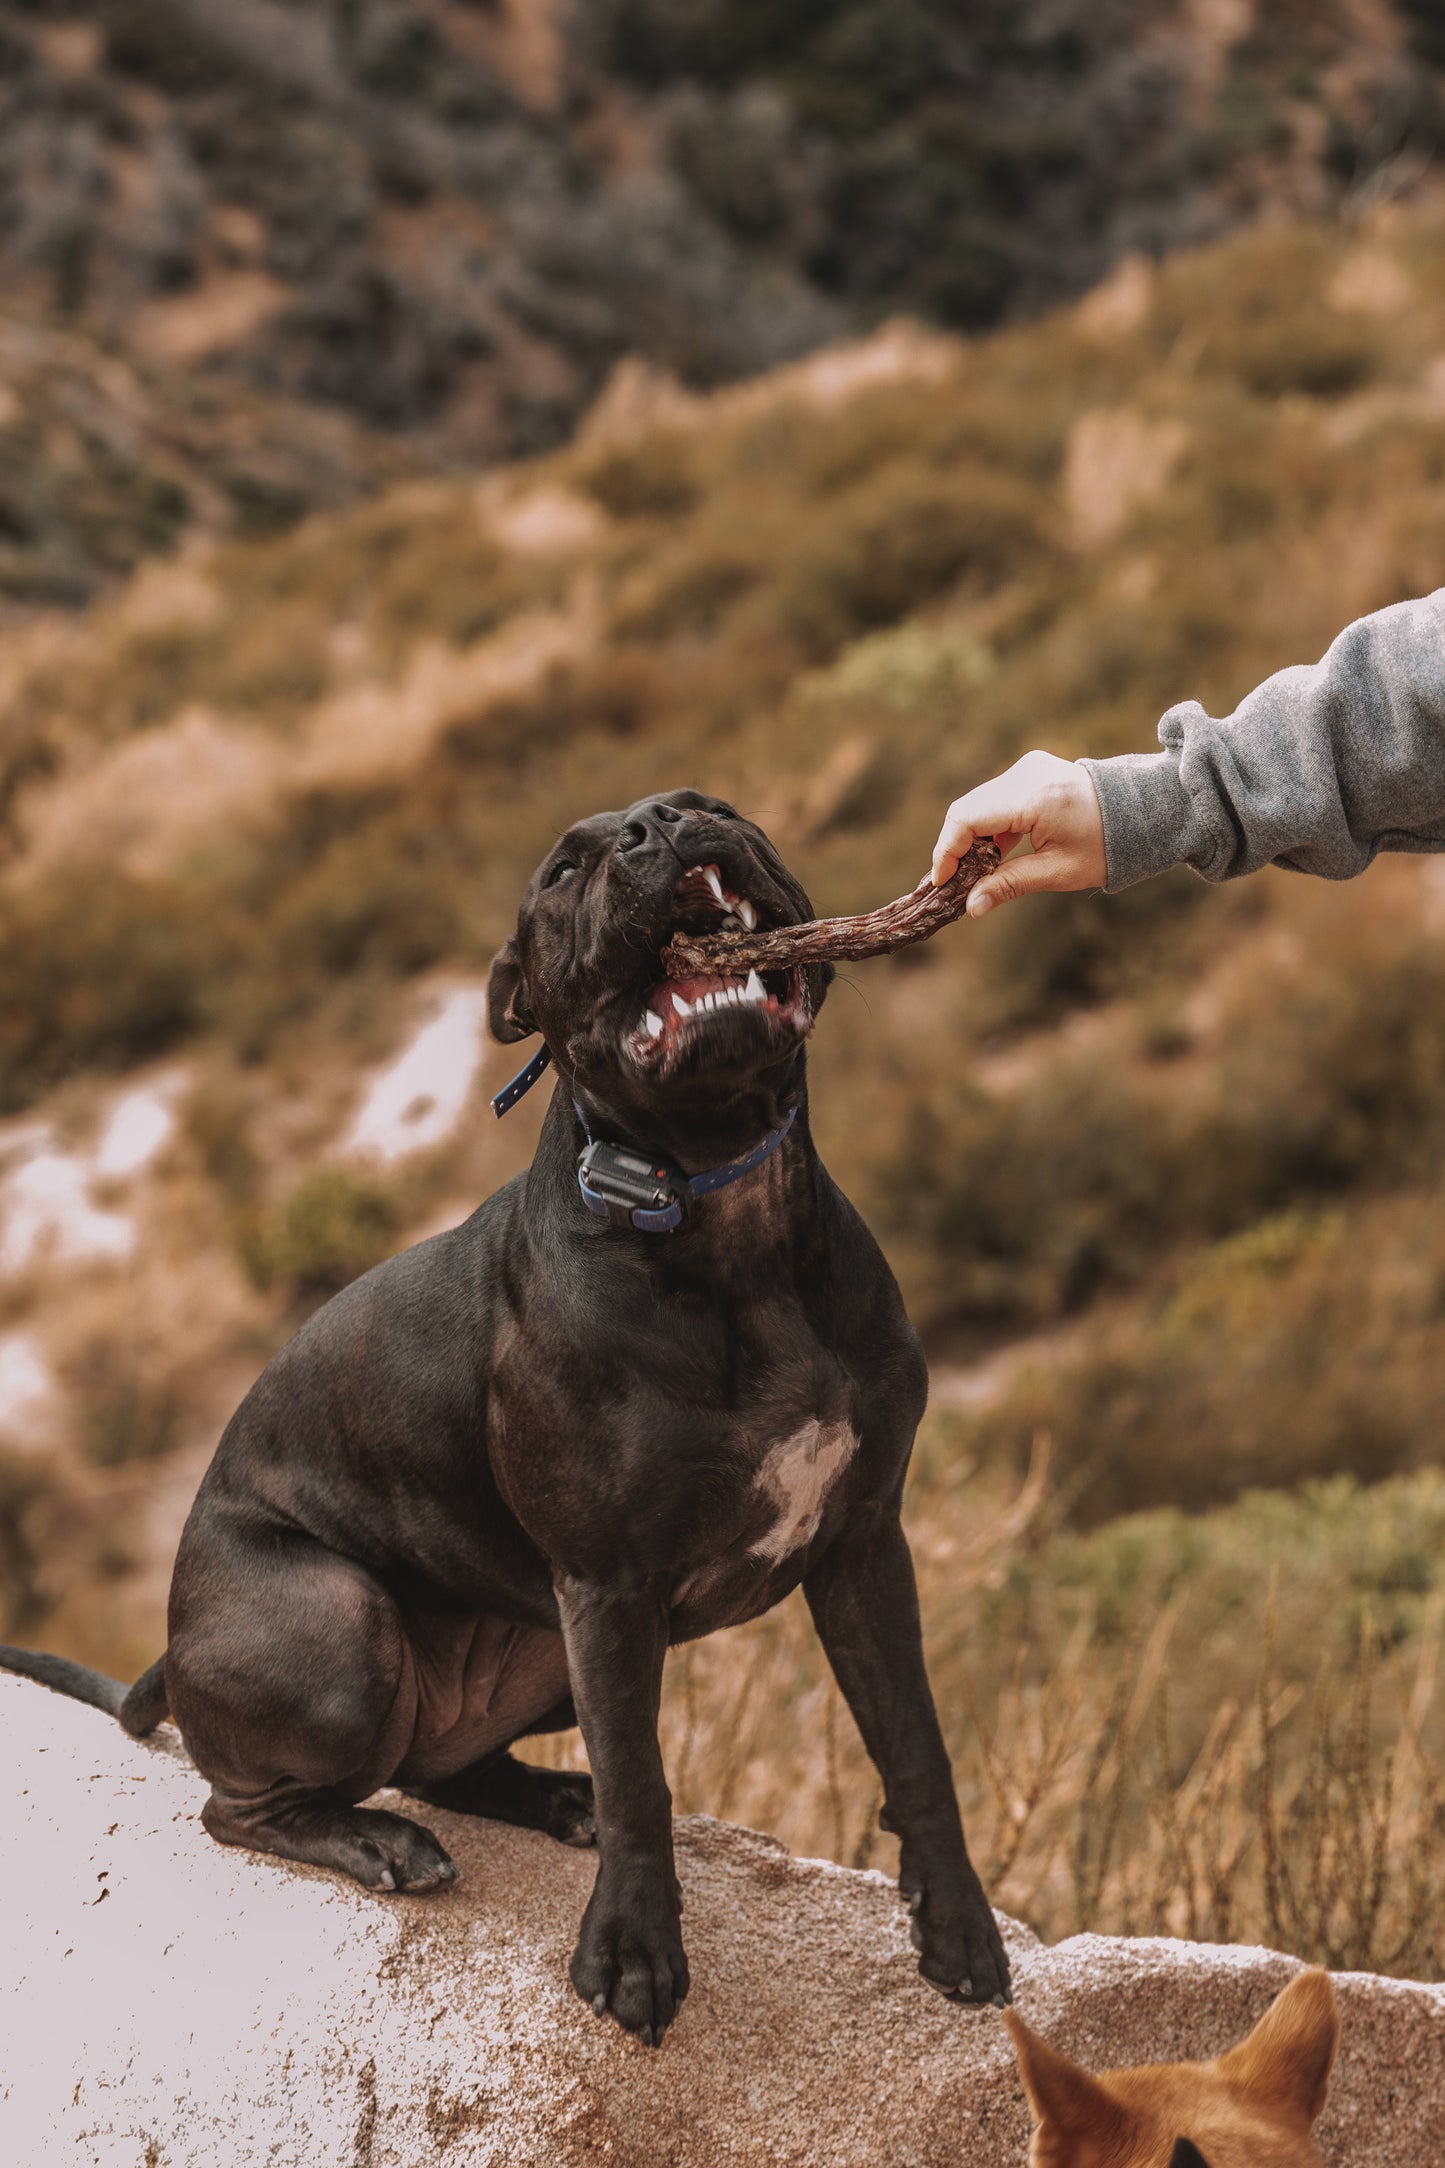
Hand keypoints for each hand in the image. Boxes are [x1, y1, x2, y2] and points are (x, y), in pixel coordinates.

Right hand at [931, 751, 1105, 914]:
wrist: (1141, 812)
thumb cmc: (1106, 845)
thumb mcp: (1058, 872)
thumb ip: (1009, 885)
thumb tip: (971, 907)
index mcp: (1035, 797)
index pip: (967, 818)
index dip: (946, 851)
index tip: (941, 881)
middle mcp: (1027, 774)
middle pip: (967, 809)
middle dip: (954, 847)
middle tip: (953, 882)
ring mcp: (1028, 767)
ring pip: (978, 803)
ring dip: (971, 837)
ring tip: (975, 873)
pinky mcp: (1031, 770)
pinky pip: (995, 798)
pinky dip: (988, 826)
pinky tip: (995, 854)